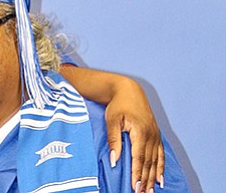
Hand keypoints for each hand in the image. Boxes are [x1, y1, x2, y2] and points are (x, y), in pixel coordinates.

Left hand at [105, 77, 163, 192]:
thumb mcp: (112, 121)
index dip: (137, 174)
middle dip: (146, 180)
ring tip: (151, 191)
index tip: (135, 187)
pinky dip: (160, 167)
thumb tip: (114, 160)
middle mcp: (151, 135)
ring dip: (153, 177)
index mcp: (140, 132)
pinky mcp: (155, 134)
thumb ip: (114, 140)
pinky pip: (160, 154)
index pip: (138, 158)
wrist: (128, 91)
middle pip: (148, 162)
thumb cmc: (118, 105)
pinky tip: (160, 179)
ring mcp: (155, 135)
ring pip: (155, 160)